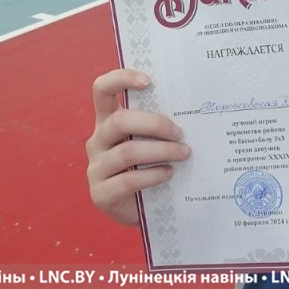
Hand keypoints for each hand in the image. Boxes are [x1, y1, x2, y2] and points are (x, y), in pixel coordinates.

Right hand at [85, 68, 190, 226]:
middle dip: (155, 124)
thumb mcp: (151, 140)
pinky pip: (128, 180)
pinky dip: (153, 175)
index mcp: (107, 120)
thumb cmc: (150, 165)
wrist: (141, 209)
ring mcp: (96, 168)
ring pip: (128, 151)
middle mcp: (97, 140)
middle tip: (180, 133)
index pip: (101, 90)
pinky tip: (168, 174)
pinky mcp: (100, 194)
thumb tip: (192, 108)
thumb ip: (158, 126)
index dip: (120, 79)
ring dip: (161, 151)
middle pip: (119, 121)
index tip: (148, 80)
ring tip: (183, 154)